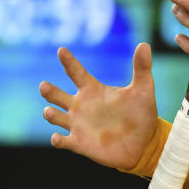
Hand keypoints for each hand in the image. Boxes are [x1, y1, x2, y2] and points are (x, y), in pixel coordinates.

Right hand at [39, 43, 157, 170]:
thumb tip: (144, 44)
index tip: (61, 50)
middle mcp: (81, 105)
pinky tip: (57, 138)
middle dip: (49, 91)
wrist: (144, 142)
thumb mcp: (143, 90)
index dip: (69, 61)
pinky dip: (58, 140)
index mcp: (93, 90)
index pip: (76, 72)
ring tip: (50, 111)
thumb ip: (142, 68)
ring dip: (51, 114)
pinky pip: (63, 141)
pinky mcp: (79, 143)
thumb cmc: (141, 113)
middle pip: (57, 95)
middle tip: (44, 86)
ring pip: (55, 117)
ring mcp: (78, 125)